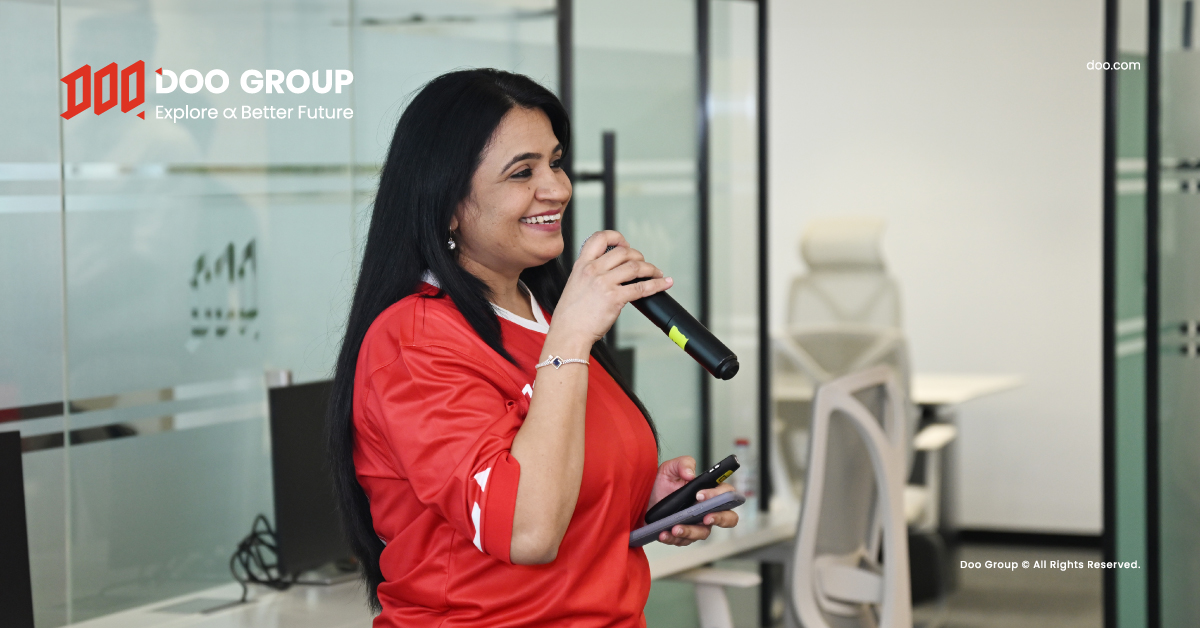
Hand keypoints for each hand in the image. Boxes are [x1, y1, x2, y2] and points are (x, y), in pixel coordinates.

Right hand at [550, 230, 671, 345]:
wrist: (568, 333)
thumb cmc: (571, 315)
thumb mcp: (574, 285)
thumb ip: (590, 274)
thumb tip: (611, 272)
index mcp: (582, 265)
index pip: (599, 238)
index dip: (616, 237)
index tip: (625, 244)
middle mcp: (593, 270)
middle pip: (623, 252)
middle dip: (638, 256)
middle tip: (643, 263)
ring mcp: (604, 283)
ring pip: (635, 267)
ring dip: (651, 269)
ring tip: (656, 273)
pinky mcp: (614, 298)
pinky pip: (641, 288)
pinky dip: (657, 284)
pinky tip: (664, 284)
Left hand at [646, 456, 738, 546]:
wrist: (644, 500)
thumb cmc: (661, 484)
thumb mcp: (670, 468)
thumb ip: (683, 464)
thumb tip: (691, 474)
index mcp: (709, 492)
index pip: (725, 493)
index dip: (718, 495)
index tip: (700, 495)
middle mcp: (707, 509)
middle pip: (729, 518)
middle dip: (720, 518)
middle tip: (705, 517)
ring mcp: (697, 524)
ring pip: (703, 533)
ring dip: (690, 531)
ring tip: (675, 528)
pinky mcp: (684, 536)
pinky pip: (683, 541)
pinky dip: (673, 538)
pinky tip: (663, 533)